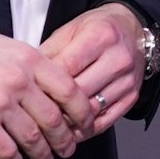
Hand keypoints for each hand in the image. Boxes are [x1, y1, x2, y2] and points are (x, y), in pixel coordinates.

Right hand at [0, 27, 91, 158]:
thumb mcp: (7, 46)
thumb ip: (32, 64)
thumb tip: (53, 84)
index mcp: (31, 59)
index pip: (69, 90)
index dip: (82, 112)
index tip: (86, 124)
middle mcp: (20, 80)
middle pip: (54, 118)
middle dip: (65, 139)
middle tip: (68, 149)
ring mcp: (0, 102)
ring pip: (33, 137)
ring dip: (43, 155)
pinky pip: (6, 151)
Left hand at [41, 3, 146, 138]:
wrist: (132, 29)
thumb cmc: (98, 29)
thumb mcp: (70, 29)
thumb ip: (49, 52)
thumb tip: (27, 77)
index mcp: (101, 36)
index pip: (67, 68)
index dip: (45, 82)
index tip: (29, 91)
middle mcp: (118, 58)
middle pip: (79, 92)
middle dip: (54, 104)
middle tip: (35, 111)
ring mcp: (128, 80)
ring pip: (91, 110)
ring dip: (68, 121)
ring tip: (50, 123)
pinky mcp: (132, 96)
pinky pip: (106, 121)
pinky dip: (85, 129)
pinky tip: (70, 128)